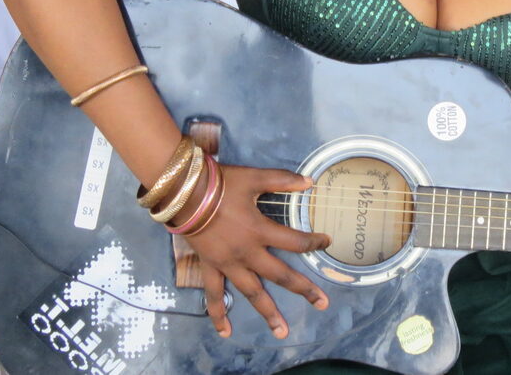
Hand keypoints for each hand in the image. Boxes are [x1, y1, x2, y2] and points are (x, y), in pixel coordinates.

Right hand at [183, 166, 330, 338]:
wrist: (184, 194)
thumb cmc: (221, 184)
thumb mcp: (255, 177)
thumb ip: (283, 180)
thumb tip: (309, 182)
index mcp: (260, 231)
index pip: (295, 242)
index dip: (313, 243)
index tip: (326, 242)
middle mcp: (248, 253)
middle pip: (280, 275)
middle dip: (303, 289)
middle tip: (323, 303)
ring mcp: (228, 264)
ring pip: (252, 293)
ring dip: (268, 312)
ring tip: (282, 330)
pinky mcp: (210, 268)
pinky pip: (214, 295)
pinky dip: (218, 314)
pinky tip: (225, 332)